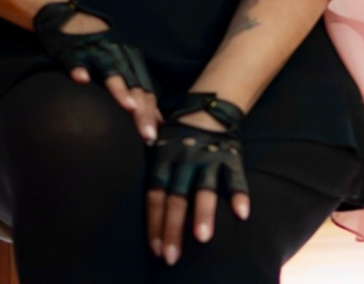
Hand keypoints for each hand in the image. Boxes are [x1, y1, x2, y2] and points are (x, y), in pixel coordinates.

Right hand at [33, 0, 159, 144]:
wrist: (64, 14)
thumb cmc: (95, 46)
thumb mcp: (117, 62)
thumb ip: (134, 88)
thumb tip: (156, 121)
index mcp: (128, 58)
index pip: (145, 88)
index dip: (151, 112)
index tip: (154, 138)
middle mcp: (115, 53)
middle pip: (133, 83)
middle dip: (142, 109)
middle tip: (146, 134)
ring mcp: (94, 49)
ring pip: (110, 69)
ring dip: (119, 87)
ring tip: (128, 106)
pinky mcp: (71, 47)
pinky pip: (75, 58)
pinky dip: (78, 68)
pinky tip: (81, 80)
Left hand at [146, 99, 249, 265]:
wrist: (207, 107)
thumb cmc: (177, 134)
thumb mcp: (157, 143)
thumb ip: (151, 169)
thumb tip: (122, 194)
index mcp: (162, 156)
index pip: (155, 192)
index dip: (154, 221)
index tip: (155, 249)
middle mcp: (184, 159)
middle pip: (176, 197)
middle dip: (172, 228)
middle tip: (170, 256)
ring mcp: (207, 159)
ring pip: (204, 189)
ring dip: (203, 213)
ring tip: (202, 238)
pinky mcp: (230, 157)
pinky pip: (235, 178)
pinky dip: (239, 195)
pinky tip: (242, 214)